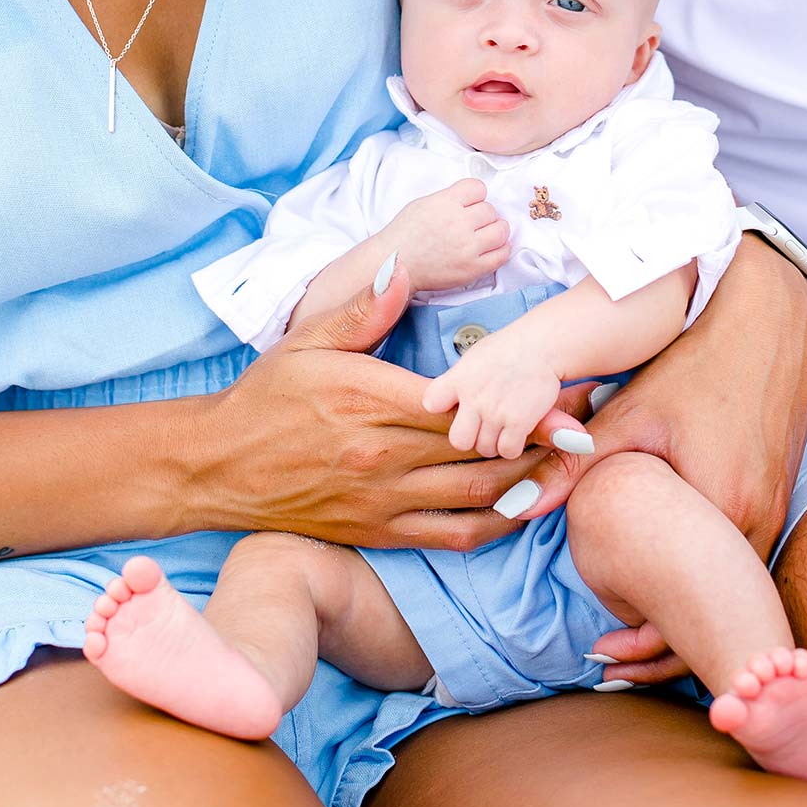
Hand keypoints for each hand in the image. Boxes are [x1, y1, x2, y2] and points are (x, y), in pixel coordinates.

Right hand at [194, 257, 554, 550]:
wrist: (217, 465)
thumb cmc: (267, 394)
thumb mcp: (310, 338)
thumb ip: (365, 309)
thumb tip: (404, 269)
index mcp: (371, 400)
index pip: (465, 406)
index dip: (523, 405)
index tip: (569, 399)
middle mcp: (381, 455)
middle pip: (482, 452)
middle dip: (541, 442)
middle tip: (588, 432)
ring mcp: (381, 500)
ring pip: (474, 498)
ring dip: (528, 485)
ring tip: (570, 470)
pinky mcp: (376, 532)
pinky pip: (449, 537)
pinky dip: (492, 526)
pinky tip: (522, 510)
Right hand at [389, 180, 509, 291]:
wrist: (396, 264)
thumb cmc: (405, 234)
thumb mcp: (424, 203)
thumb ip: (450, 198)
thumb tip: (472, 199)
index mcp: (446, 203)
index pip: (478, 188)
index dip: (476, 195)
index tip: (472, 202)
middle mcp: (459, 223)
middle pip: (490, 210)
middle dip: (484, 215)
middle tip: (474, 222)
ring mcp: (467, 247)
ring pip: (501, 230)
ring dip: (496, 230)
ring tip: (487, 234)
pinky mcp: (472, 268)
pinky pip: (501, 255)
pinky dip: (501, 250)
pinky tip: (492, 248)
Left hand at [422, 330, 570, 459]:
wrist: (542, 345)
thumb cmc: (509, 349)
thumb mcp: (474, 357)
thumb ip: (459, 380)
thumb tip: (449, 398)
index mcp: (459, 378)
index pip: (431, 403)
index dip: (442, 410)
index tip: (457, 407)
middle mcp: (474, 397)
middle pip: (459, 440)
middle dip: (472, 439)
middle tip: (484, 429)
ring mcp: (495, 411)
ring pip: (486, 449)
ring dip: (496, 443)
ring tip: (505, 426)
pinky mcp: (519, 422)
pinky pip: (508, 450)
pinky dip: (514, 447)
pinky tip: (519, 432)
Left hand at [490, 237, 806, 682]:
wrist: (770, 322)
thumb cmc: (698, 363)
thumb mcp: (633, 413)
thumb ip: (573, 463)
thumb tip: (510, 506)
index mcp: (724, 510)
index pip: (692, 611)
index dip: (649, 648)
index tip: (604, 658)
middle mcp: (759, 523)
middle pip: (717, 615)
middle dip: (664, 645)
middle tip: (611, 660)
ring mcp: (774, 513)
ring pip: (730, 592)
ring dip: (687, 614)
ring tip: (634, 634)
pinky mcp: (776, 499)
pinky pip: (739, 562)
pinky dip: (705, 581)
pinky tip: (669, 580)